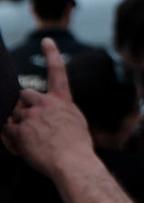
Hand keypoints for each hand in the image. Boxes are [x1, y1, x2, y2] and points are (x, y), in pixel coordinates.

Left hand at [1, 41, 91, 174]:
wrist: (71, 162)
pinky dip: (10, 137)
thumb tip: (50, 114)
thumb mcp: (75, 122)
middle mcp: (45, 104)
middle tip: (30, 121)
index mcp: (62, 101)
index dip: (52, 54)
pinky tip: (22, 146)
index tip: (46, 40)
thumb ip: (60, 112)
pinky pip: (6, 129)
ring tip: (30, 140)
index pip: (57, 71)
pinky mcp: (18, 131)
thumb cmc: (77, 146)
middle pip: (24, 95)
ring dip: (17, 124)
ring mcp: (30, 116)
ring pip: (13, 113)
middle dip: (23, 106)